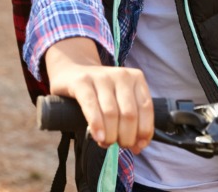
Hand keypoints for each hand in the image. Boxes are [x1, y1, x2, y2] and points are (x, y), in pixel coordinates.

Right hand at [45, 37, 153, 153]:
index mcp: (136, 78)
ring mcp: (101, 77)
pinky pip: (91, 106)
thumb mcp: (121, 100)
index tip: (137, 146)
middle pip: (129, 114)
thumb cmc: (101, 93)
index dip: (144, 131)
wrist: (71, 71)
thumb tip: (138, 147)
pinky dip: (96, 125)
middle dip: (126, 137)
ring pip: (111, 113)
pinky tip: (98, 137)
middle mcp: (121, 75)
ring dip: (110, 135)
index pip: (146, 108)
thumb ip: (133, 120)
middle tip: (118, 145)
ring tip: (105, 142)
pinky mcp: (82, 81)